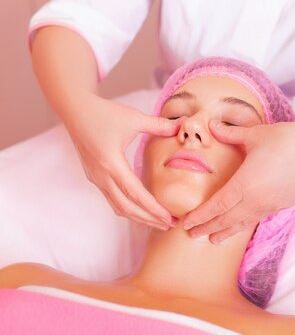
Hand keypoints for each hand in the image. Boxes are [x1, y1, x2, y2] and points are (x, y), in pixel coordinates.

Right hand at [65, 93, 181, 228]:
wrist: (74, 110)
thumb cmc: (103, 112)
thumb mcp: (133, 117)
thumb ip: (159, 125)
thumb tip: (181, 128)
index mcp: (111, 163)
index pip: (136, 194)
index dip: (154, 209)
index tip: (170, 218)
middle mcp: (101, 175)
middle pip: (127, 208)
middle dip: (149, 219)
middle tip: (170, 224)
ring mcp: (96, 178)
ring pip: (117, 206)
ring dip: (138, 216)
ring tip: (158, 221)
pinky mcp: (94, 176)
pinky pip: (111, 198)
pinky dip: (128, 207)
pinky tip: (141, 207)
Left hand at [183, 118, 294, 242]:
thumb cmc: (287, 138)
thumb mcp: (255, 134)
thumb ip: (230, 134)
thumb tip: (211, 126)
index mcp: (246, 184)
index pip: (217, 205)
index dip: (201, 216)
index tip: (187, 223)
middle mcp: (257, 199)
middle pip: (227, 219)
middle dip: (208, 228)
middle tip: (192, 235)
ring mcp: (271, 204)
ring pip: (243, 222)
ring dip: (226, 231)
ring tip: (213, 239)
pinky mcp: (283, 204)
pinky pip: (258, 217)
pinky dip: (244, 223)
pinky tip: (240, 223)